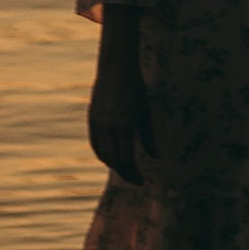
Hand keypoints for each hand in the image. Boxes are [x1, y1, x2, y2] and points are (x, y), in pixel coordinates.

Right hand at [87, 40, 153, 185]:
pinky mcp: (92, 119)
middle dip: (125, 173)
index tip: (141, 180)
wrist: (116, 68)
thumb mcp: (146, 112)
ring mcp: (98, 124)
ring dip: (114, 164)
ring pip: (103, 154)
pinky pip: (95, 143)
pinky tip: (110, 157)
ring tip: (125, 169)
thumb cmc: (135, 89)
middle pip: (114, 161)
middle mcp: (109, 128)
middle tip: (135, 178)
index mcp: (125, 127)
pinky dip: (102, 154)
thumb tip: (156, 157)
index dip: (134, 174)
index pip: (126, 161)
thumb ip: (149, 136)